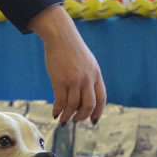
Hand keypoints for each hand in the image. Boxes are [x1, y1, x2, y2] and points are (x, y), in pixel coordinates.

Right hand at [27, 4, 105, 123]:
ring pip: (73, 106)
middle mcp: (87, 78)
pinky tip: (55, 113)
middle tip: (75, 120)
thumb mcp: (88, 63)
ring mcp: (74, 79)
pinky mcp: (60, 80)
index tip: (93, 121)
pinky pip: (60, 101)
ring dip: (67, 116)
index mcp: (96, 74)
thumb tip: (83, 98)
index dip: (98, 112)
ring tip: (63, 120)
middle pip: (88, 105)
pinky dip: (58, 110)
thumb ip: (89, 79)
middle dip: (82, 117)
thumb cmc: (72, 49)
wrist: (60, 35)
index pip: (101, 98)